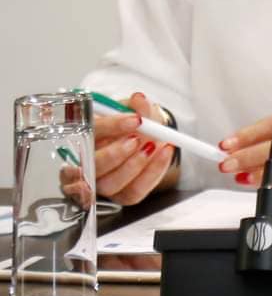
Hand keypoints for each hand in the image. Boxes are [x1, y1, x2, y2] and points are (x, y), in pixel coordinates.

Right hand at [91, 91, 175, 205]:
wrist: (146, 139)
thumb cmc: (133, 126)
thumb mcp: (135, 112)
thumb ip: (138, 107)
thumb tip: (139, 99)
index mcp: (84, 138)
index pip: (88, 133)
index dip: (110, 127)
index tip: (134, 119)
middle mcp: (86, 164)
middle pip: (93, 165)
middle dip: (117, 153)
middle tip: (138, 139)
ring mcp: (101, 183)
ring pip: (111, 183)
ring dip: (134, 165)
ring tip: (153, 147)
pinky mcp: (119, 196)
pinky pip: (133, 192)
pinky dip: (151, 174)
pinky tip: (163, 154)